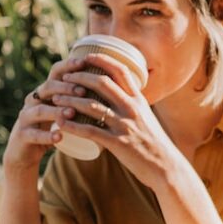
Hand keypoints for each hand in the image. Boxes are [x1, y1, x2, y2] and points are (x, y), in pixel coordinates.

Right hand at [1, 57, 84, 172]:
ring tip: (72, 113)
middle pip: (47, 88)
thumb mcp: (63, 111)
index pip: (55, 73)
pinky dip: (47, 136)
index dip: (68, 66)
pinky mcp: (22, 136)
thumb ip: (79, 99)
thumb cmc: (51, 128)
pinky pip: (33, 135)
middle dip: (65, 88)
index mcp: (45, 92)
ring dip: (56, 111)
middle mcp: (33, 100)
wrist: (25, 152)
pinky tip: (59, 137)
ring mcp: (25, 118)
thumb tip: (110, 84)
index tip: (85, 63)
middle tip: (83, 91)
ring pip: (39, 110)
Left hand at [51, 53, 184, 190]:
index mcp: (139, 100)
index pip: (120, 71)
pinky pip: (90, 131)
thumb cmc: (155, 143)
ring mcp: (125, 125)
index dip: (101, 60)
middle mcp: (132, 108)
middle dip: (80, 77)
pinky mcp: (118, 143)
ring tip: (56, 98)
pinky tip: (60, 124)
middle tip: (65, 77)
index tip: (85, 56)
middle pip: (102, 83)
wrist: (167, 167)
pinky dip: (72, 126)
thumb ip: (133, 105)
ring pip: (91, 106)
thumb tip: (120, 94)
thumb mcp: (147, 117)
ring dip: (70, 100)